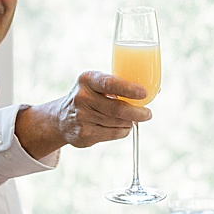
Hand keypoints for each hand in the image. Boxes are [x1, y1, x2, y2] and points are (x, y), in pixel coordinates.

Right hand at [19, 72, 150, 156]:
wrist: (61, 119)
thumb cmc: (89, 97)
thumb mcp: (96, 84)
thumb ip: (117, 86)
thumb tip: (152, 91)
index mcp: (87, 79)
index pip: (109, 84)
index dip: (128, 89)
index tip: (144, 94)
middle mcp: (82, 97)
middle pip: (117, 109)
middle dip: (138, 112)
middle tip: (148, 114)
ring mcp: (82, 117)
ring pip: (118, 123)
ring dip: (130, 122)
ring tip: (133, 119)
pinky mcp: (85, 134)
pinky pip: (113, 134)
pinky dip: (123, 131)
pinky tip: (123, 127)